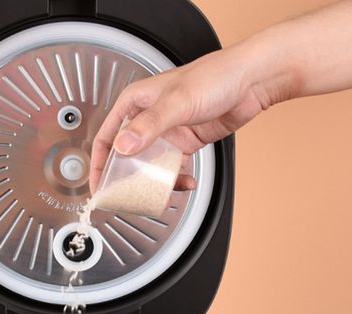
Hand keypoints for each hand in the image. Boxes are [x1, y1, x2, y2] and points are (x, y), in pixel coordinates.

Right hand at [90, 42, 290, 192]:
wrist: (252, 81)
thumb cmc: (216, 76)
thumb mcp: (177, 102)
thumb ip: (149, 125)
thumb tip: (124, 147)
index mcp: (135, 104)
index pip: (107, 139)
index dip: (99, 165)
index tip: (99, 187)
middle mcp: (147, 120)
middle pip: (126, 158)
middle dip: (128, 181)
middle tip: (129, 198)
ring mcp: (166, 134)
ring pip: (150, 167)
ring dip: (154, 184)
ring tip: (160, 195)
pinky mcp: (184, 144)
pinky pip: (172, 169)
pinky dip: (177, 180)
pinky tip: (186, 183)